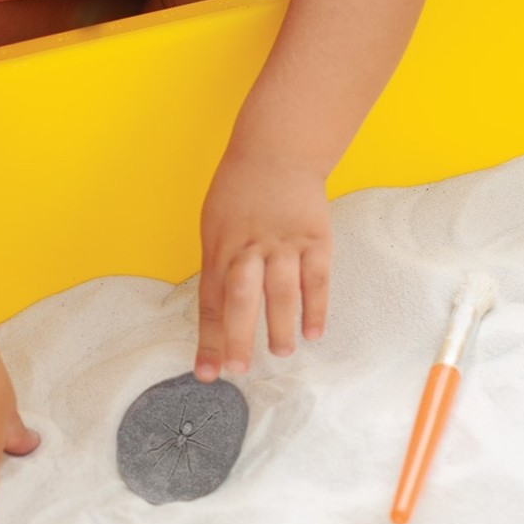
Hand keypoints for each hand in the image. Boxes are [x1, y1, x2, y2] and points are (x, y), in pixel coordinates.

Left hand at [195, 151, 331, 379]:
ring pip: (281, 291)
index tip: (207, 372)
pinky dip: (316, 307)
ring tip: (281, 352)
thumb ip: (217, 266)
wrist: (277, 151)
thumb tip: (217, 314)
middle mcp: (249, 247)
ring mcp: (284, 242)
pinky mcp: (315, 238)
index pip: (210, 300)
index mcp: (219, 246)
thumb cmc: (238, 191)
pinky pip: (316, 278)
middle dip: (238, 336)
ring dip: (280, 326)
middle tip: (240, 368)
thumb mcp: (213, 223)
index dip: (208, 338)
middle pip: (242, 297)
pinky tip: (314, 332)